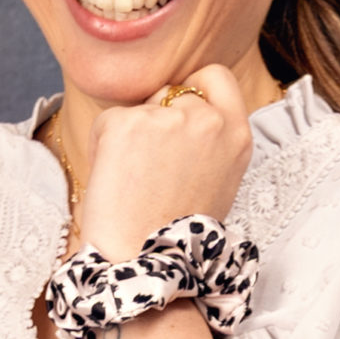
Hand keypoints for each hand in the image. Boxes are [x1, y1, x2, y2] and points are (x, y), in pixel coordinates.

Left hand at [77, 64, 252, 260]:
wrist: (144, 261)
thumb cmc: (177, 232)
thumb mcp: (220, 181)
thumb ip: (210, 141)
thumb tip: (187, 116)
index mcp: (236, 133)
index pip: (214, 77)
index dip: (195, 90)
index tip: (180, 116)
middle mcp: (206, 119)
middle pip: (171, 92)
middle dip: (158, 119)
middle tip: (153, 169)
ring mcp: (166, 118)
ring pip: (139, 109)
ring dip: (131, 136)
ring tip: (135, 182)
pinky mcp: (126, 123)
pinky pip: (109, 121)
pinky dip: (103, 147)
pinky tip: (115, 181)